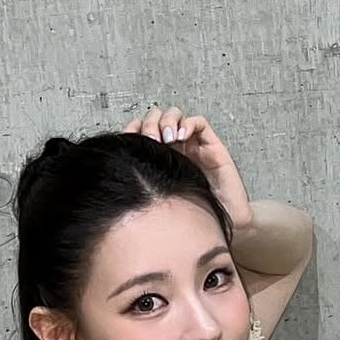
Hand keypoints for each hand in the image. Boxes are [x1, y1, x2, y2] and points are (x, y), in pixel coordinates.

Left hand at [122, 103, 252, 230]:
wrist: (223, 224)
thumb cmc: (193, 216)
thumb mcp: (156, 199)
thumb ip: (141, 182)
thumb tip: (116, 171)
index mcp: (159, 158)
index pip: (142, 130)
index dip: (134, 129)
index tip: (129, 139)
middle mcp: (174, 149)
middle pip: (156, 118)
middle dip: (150, 124)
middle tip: (150, 140)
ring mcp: (192, 146)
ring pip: (175, 115)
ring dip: (167, 121)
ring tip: (166, 138)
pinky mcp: (211, 146)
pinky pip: (198, 123)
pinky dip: (187, 123)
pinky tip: (180, 136)